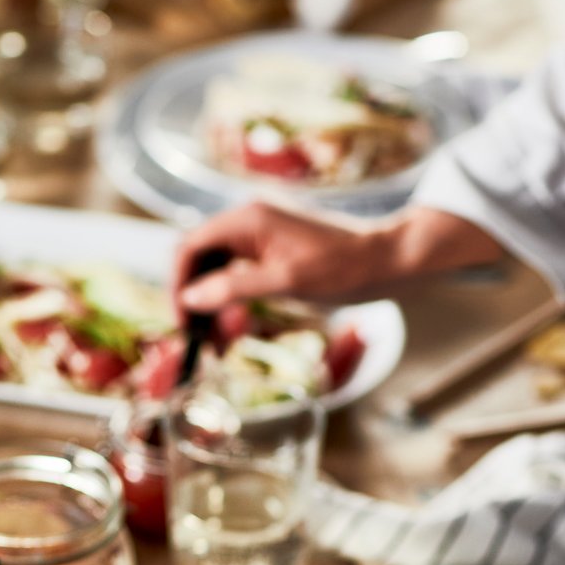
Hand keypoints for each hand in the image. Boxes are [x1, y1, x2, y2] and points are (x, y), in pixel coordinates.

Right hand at [174, 200, 502, 311]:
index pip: (189, 247)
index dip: (178, 284)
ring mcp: (261, 236)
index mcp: (246, 220)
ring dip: (211, 305)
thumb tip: (191, 299)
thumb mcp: (285, 282)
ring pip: (217, 270)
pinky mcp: (273, 251)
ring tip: (217, 344)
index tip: (182, 321)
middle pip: (199, 259)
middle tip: (198, 341)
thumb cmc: (342, 268)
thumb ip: (234, 289)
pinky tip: (235, 328)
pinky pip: (238, 274)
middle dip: (193, 299)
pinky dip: (230, 301)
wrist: (386, 260)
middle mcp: (248, 221)